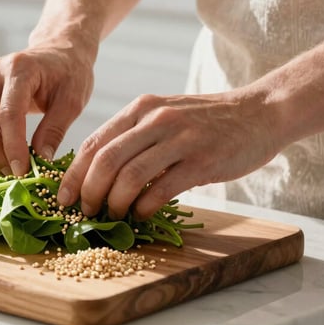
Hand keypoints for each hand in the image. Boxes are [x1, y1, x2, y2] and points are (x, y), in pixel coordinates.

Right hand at [0, 39, 95, 175]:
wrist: (59, 52)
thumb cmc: (69, 74)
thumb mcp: (72, 101)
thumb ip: (55, 130)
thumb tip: (40, 162)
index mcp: (20, 69)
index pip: (8, 114)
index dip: (12, 147)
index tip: (23, 171)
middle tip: (13, 175)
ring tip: (5, 169)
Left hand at [57, 90, 280, 219]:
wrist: (260, 112)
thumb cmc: (207, 121)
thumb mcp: (164, 116)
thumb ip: (134, 137)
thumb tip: (98, 173)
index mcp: (140, 109)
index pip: (94, 143)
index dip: (74, 174)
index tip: (63, 198)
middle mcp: (155, 120)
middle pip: (105, 159)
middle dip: (89, 191)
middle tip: (86, 212)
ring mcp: (180, 138)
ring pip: (130, 175)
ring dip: (115, 202)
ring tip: (114, 215)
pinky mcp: (202, 159)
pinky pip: (163, 188)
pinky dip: (146, 206)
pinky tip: (143, 214)